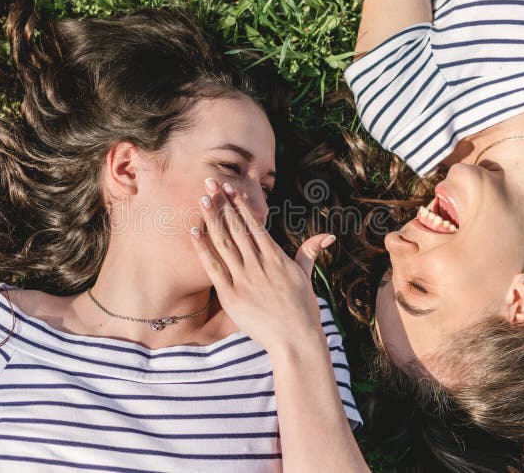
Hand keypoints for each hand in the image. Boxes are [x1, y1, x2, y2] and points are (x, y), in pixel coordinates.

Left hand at [189, 177, 336, 351]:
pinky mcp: (231, 295)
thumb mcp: (306, 276)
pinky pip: (213, 267)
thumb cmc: (302, 309)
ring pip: (224, 242)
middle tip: (210, 183)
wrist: (295, 340)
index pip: (254, 224)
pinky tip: (194, 231)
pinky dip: (203, 248)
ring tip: (203, 199)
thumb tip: (329, 236)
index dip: (240, 205)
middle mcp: (258, 264)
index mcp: (276, 257)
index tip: (230, 189)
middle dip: (223, 204)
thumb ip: (310, 252)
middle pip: (236, 228)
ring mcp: (244, 279)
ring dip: (212, 219)